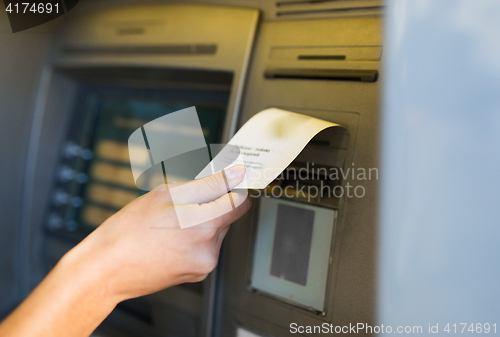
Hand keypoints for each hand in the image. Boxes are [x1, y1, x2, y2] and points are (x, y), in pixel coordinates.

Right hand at [60, 165, 249, 301]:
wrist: (107, 269)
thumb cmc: (127, 231)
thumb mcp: (164, 194)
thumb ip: (205, 184)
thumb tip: (233, 175)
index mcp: (201, 223)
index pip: (239, 199)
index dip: (234, 185)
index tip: (231, 179)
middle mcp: (208, 246)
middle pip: (229, 214)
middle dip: (213, 203)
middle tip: (184, 202)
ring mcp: (205, 262)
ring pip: (218, 230)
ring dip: (205, 221)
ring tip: (173, 223)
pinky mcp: (199, 272)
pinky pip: (208, 246)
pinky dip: (197, 238)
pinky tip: (173, 238)